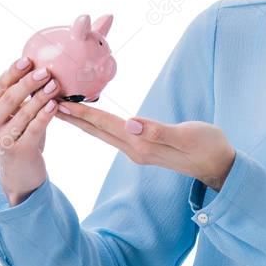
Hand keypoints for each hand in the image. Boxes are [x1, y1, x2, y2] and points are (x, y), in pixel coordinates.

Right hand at [0, 57, 62, 204]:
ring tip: (55, 85)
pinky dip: (45, 115)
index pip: (0, 85)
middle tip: (46, 71)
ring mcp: (0, 139)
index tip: (29, 60)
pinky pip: (34, 128)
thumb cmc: (18, 132)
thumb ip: (18, 91)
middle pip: (10, 97)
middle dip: (29, 82)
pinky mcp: (17, 151)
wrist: (19, 170)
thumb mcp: (13, 111)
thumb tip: (35, 64)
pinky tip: (55, 104)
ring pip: (23, 112)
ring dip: (41, 97)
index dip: (14, 72)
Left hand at [54, 102, 235, 190]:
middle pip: (95, 130)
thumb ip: (158, 131)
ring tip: (59, 107)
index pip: (104, 125)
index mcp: (140, 145)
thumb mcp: (186, 136)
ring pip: (101, 132)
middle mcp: (134, 149)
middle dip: (71, 116)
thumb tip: (131, 123)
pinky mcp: (143, 147)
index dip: (81, 112)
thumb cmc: (207, 147)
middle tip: (45, 100)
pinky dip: (96, 122)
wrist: (220, 165)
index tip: (57, 100)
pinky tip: (91, 116)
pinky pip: (112, 133)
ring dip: (80, 119)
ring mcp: (138, 150)